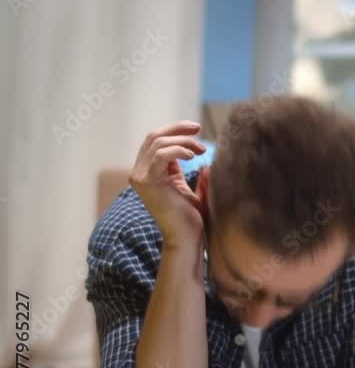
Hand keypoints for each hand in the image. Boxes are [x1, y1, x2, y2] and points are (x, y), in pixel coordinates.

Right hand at [129, 121, 207, 245]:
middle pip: (154, 137)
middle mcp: (139, 172)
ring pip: (158, 142)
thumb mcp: (191, 190)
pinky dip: (178, 149)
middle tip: (199, 129)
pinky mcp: (147, 182)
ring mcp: (140, 177)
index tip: (196, 129)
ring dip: (183, 141)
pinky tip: (193, 155)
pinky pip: (161, 155)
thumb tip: (201, 160)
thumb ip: (190, 174)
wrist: (186, 238)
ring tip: (202, 150)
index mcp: (147, 172)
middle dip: (178, 129)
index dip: (175, 130)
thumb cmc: (191, 218)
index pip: (155, 140)